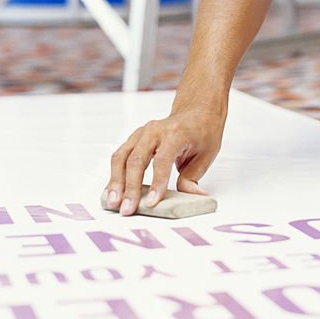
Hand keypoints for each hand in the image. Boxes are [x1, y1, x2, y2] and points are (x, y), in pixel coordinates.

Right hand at [103, 107, 225, 215]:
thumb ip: (193, 177)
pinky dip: (114, 175)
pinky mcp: (134, 139)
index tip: (151, 202)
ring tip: (113, 203)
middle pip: (137, 159)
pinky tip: (112, 191)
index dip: (156, 182)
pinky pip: (119, 157)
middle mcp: (155, 131)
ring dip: (116, 182)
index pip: (162, 160)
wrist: (196, 110)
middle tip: (127, 209)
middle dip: (130, 187)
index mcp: (176, 133)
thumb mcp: (207, 154)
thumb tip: (190, 196)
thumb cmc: (202, 130)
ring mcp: (142, 133)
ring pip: (122, 157)